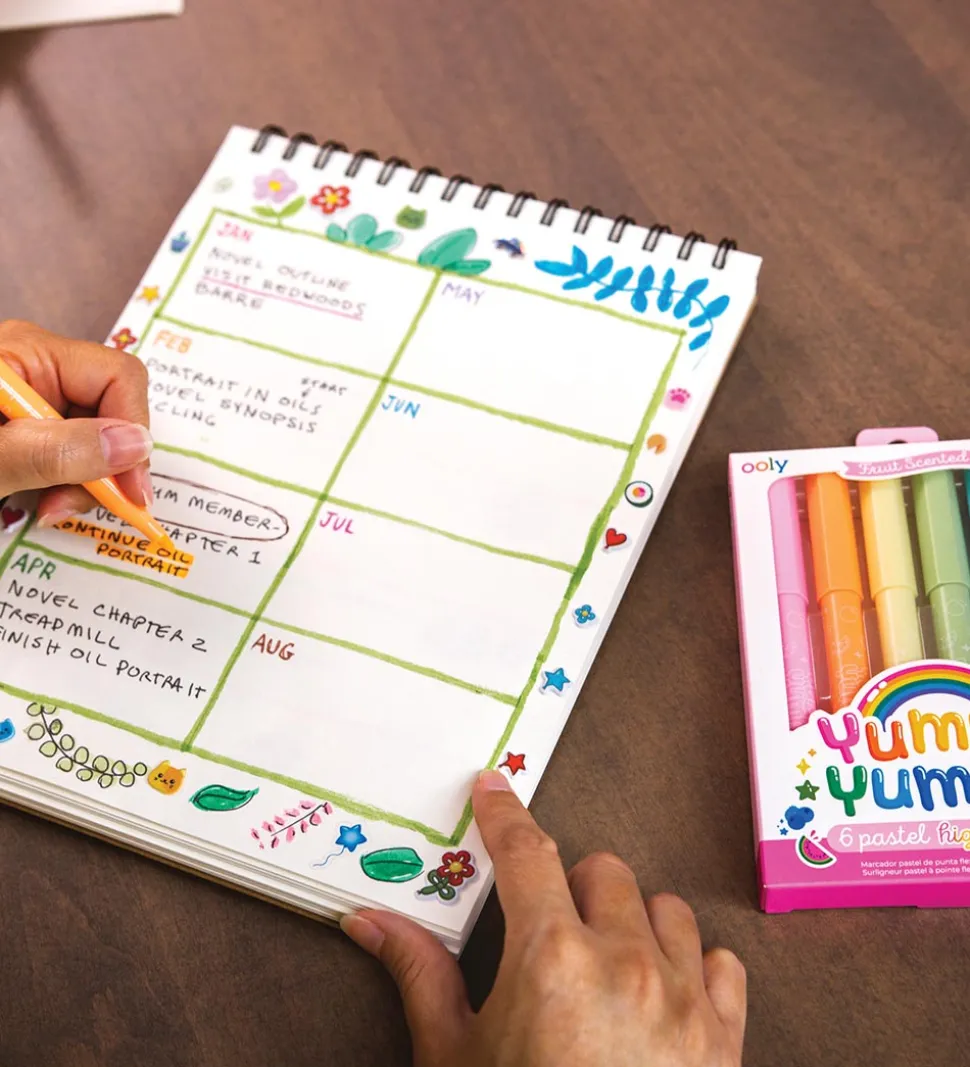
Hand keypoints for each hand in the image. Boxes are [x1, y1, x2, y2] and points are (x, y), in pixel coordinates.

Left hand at [0, 320, 152, 524]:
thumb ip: (58, 450)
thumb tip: (137, 445)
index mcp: (32, 355)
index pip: (119, 378)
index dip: (133, 433)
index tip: (130, 491)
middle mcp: (40, 369)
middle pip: (113, 413)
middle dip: (104, 467)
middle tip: (66, 507)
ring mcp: (36, 400)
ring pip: (97, 441)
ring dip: (82, 484)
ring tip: (44, 510)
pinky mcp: (30, 428)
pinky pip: (71, 453)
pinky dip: (64, 484)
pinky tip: (36, 500)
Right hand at [341, 771, 745, 1066]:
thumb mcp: (452, 1059)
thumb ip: (418, 975)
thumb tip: (372, 922)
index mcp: (551, 958)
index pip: (525, 850)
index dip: (504, 811)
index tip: (495, 788)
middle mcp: (625, 963)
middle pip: (602, 868)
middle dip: (569, 883)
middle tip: (545, 925)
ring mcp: (685, 998)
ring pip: (664, 907)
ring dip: (632, 919)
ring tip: (603, 960)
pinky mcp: (726, 1038)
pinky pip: (720, 962)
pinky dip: (693, 964)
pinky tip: (663, 992)